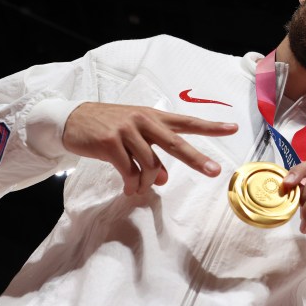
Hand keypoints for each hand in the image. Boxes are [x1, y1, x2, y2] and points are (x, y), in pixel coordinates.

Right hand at [62, 102, 237, 194]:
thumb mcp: (134, 135)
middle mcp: (143, 120)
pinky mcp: (110, 142)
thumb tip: (164, 178)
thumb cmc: (109, 127)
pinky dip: (132, 184)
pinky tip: (129, 189)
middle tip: (214, 171)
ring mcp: (126, 130)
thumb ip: (153, 154)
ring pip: (150, 164)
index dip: (210, 126)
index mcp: (153, 116)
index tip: (232, 128)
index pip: (187, 121)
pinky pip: (129, 171)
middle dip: (196, 158)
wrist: (73, 119)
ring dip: (148, 182)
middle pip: (176, 142)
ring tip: (140, 189)